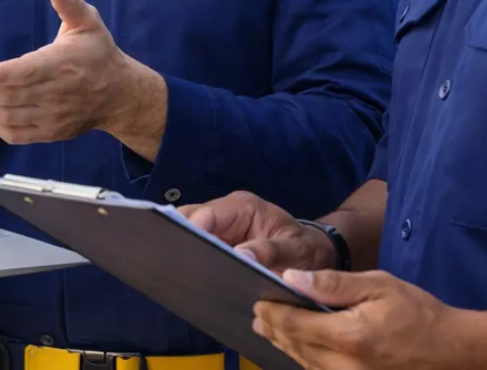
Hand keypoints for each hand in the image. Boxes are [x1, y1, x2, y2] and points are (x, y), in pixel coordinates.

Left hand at [0, 0, 160, 145]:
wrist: (120, 94)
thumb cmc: (99, 53)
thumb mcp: (89, 22)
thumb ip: (69, 3)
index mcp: (61, 64)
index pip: (25, 72)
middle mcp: (56, 93)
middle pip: (10, 96)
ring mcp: (53, 116)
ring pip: (10, 117)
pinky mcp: (52, 132)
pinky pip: (19, 136)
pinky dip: (0, 127)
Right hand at [180, 191, 335, 271]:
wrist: (313, 256)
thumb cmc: (306, 248)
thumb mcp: (296, 250)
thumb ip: (271, 252)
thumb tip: (240, 257)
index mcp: (243, 207)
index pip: (208, 213)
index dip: (191, 228)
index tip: (183, 249)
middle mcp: (225, 214)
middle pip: (190, 220)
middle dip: (180, 238)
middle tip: (173, 263)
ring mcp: (218, 230)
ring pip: (188, 235)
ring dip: (183, 251)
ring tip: (177, 273)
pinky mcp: (216, 246)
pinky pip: (197, 249)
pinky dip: (191, 261)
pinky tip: (187, 278)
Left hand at [252, 268, 483, 369]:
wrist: (455, 352)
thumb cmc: (419, 313)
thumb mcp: (379, 286)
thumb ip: (333, 285)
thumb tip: (291, 278)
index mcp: (349, 336)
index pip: (295, 324)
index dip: (271, 313)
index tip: (257, 300)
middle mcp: (344, 365)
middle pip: (295, 346)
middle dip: (273, 328)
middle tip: (257, 314)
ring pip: (305, 363)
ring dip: (285, 345)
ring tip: (269, 328)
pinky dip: (305, 358)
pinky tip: (298, 347)